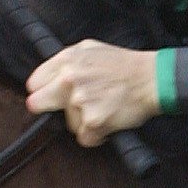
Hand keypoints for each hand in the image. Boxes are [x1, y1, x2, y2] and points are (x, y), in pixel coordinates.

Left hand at [25, 40, 159, 146]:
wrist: (153, 79)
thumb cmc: (125, 65)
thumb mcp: (90, 49)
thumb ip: (66, 60)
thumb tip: (49, 76)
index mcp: (66, 60)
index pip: (34, 83)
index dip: (43, 91)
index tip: (51, 96)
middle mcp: (69, 80)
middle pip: (36, 104)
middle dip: (50, 108)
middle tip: (68, 108)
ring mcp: (80, 102)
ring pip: (67, 123)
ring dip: (82, 121)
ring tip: (101, 108)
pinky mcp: (93, 122)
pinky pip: (85, 138)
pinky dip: (97, 135)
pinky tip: (108, 121)